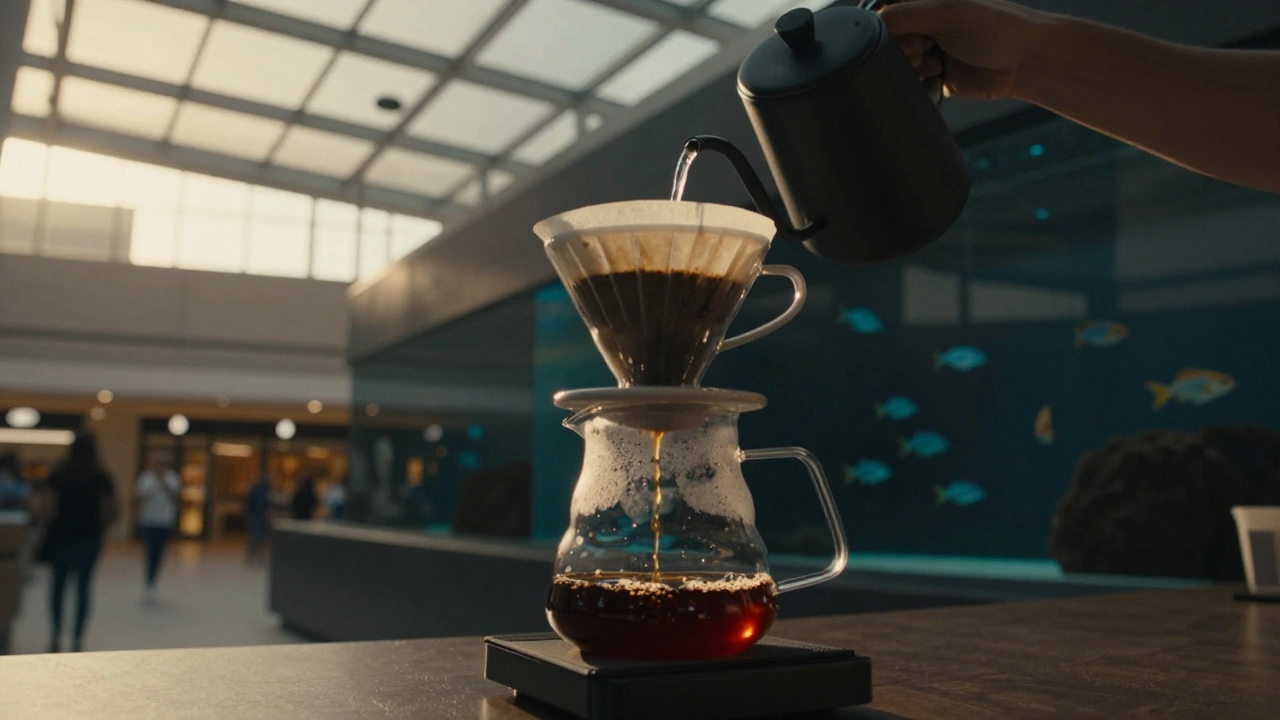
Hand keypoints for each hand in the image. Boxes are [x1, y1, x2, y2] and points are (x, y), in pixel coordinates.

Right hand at [880, 0, 1048, 99]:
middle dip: (901, 48)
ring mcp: (925, 47)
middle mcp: (921, 21)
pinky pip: (907, 82)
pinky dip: (916, 81)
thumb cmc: (996, 27)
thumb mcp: (947, 12)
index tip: (909, 32)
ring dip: (909, 66)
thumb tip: (870, 24)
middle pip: (884, 40)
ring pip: (893, 63)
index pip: (881, 11)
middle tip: (925, 46)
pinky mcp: (930, 73)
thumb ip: (905, 14)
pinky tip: (936, 73)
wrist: (1024, 62)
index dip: (886, 25)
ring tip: (933, 61)